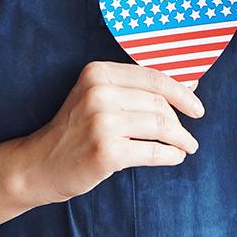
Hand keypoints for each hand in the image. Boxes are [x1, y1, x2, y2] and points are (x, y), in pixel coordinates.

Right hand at [17, 61, 203, 205]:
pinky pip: (153, 151)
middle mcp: (98, 93)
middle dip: (179, 122)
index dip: (182, 92)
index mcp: (97, 73)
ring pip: (160, 126)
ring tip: (186, 147)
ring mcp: (101, 123)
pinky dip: (170, 156)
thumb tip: (190, 85)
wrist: (39, 164)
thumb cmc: (74, 131)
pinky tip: (174, 157)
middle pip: (159, 103)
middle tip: (187, 136)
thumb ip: (136, 89)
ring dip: (180, 139)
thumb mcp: (96, 98)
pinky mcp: (106, 151)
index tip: (197, 107)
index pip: (153, 77)